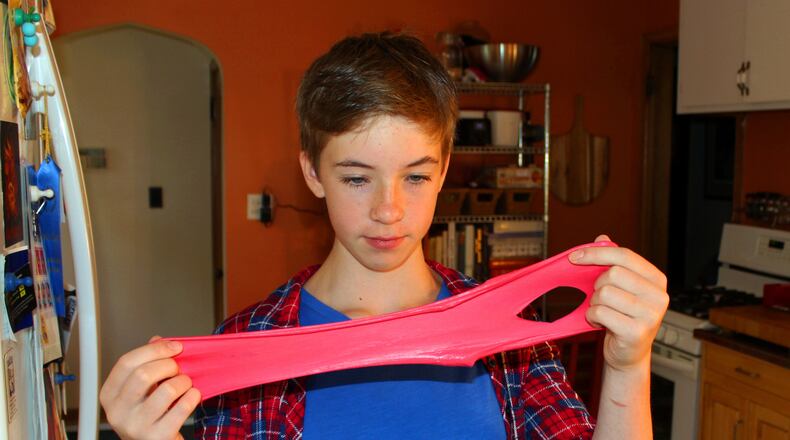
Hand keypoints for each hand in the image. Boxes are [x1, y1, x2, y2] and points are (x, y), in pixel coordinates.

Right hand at [99, 336, 200, 438]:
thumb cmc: (148, 414)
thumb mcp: (141, 389)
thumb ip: (146, 363)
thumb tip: (158, 340)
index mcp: (110, 394)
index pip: (126, 362)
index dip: (154, 350)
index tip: (175, 346)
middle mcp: (118, 411)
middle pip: (144, 374)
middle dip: (169, 365)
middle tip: (178, 369)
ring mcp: (136, 426)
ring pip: (167, 390)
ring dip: (183, 382)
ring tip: (185, 384)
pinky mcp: (157, 437)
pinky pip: (182, 408)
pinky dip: (192, 397)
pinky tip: (192, 396)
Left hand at [569, 235, 668, 370]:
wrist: (628, 353)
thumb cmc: (623, 316)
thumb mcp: (621, 287)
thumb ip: (613, 262)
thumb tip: (603, 237)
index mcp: (657, 279)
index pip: (624, 255)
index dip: (596, 253)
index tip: (574, 257)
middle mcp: (659, 296)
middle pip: (613, 274)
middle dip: (597, 285)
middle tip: (600, 298)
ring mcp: (651, 315)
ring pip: (604, 293)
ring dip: (594, 303)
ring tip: (602, 312)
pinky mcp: (637, 332)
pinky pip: (600, 312)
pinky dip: (592, 316)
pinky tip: (600, 323)